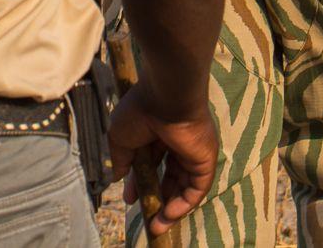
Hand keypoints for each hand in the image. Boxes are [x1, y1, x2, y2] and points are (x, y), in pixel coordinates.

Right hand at [104, 85, 217, 236]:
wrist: (165, 97)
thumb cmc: (139, 111)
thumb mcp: (120, 137)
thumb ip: (120, 159)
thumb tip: (118, 179)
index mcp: (158, 133)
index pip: (151, 163)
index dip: (140, 183)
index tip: (129, 199)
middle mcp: (177, 143)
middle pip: (169, 177)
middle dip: (157, 199)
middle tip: (147, 219)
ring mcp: (192, 153)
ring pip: (184, 186)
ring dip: (172, 208)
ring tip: (157, 226)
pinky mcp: (205, 161)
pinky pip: (197, 188)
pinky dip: (185, 204)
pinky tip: (170, 214)